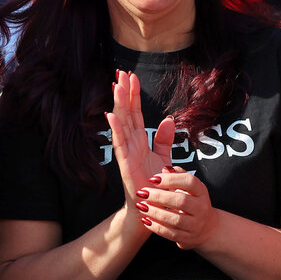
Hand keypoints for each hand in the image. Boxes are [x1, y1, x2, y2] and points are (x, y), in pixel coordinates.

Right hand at [105, 69, 177, 215]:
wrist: (153, 206)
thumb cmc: (154, 183)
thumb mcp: (164, 157)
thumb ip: (164, 139)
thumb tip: (168, 120)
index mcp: (139, 139)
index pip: (135, 112)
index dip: (133, 94)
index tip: (131, 76)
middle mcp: (130, 142)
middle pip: (126, 113)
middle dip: (124, 93)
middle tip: (121, 73)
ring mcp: (126, 152)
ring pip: (121, 124)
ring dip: (119, 105)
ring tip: (117, 86)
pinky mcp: (125, 163)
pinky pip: (119, 143)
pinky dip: (115, 129)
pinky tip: (112, 115)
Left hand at [137, 166, 220, 249]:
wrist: (207, 229)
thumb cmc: (193, 203)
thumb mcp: (190, 188)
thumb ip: (178, 176)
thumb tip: (165, 169)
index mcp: (201, 192)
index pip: (190, 182)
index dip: (171, 179)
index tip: (153, 179)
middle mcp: (201, 209)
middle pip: (181, 201)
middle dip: (159, 196)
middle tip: (143, 192)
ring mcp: (195, 225)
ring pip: (174, 219)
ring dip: (155, 212)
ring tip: (141, 206)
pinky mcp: (187, 238)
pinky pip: (170, 233)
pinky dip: (156, 227)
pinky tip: (145, 219)